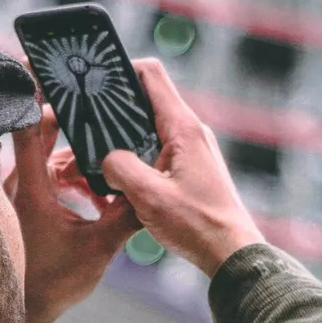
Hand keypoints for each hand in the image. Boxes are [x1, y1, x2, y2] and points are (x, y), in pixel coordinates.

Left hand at [8, 106, 139, 322]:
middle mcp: (18, 183)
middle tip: (106, 115)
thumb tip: (155, 192)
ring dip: (80, 158)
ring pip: (50, 155)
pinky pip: (49, 174)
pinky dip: (73, 176)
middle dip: (76, 124)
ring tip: (110, 171)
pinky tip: (98, 195)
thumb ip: (127, 216)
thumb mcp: (98, 249)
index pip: (29, 127)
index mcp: (30, 188)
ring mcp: (20, 192)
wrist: (26, 312)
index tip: (54, 71)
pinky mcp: (26, 204)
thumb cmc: (52, 282)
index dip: (38, 94)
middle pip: (43, 133)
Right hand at [101, 59, 264, 276]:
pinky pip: (159, 150)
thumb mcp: (148, 196)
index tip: (98, 81)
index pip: (151, 75)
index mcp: (183, 128)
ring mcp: (193, 150)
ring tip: (100, 151)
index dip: (123, 69)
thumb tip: (107, 160)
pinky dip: (139, 156)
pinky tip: (123, 177)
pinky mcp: (191, 168)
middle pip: (149, 100)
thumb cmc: (197, 225)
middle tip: (89, 119)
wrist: (231, 253)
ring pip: (152, 128)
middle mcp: (192, 132)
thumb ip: (120, 168)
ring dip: (127, 137)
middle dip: (119, 106)